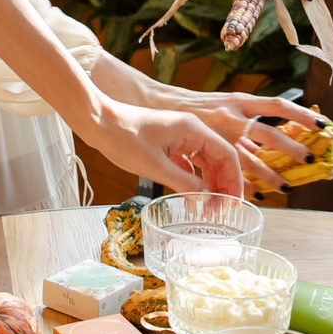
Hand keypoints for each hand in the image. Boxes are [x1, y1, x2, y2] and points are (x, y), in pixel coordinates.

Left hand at [80, 98, 248, 197]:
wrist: (98, 122)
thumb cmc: (123, 138)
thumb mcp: (155, 166)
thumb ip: (184, 183)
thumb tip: (205, 198)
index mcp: (193, 129)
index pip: (227, 155)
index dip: (233, 181)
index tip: (233, 203)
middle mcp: (191, 130)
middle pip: (218, 159)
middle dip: (222, 185)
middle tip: (220, 211)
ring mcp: (180, 136)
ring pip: (205, 162)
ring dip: (209, 184)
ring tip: (207, 207)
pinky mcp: (168, 143)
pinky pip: (189, 162)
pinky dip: (193, 179)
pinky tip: (190, 197)